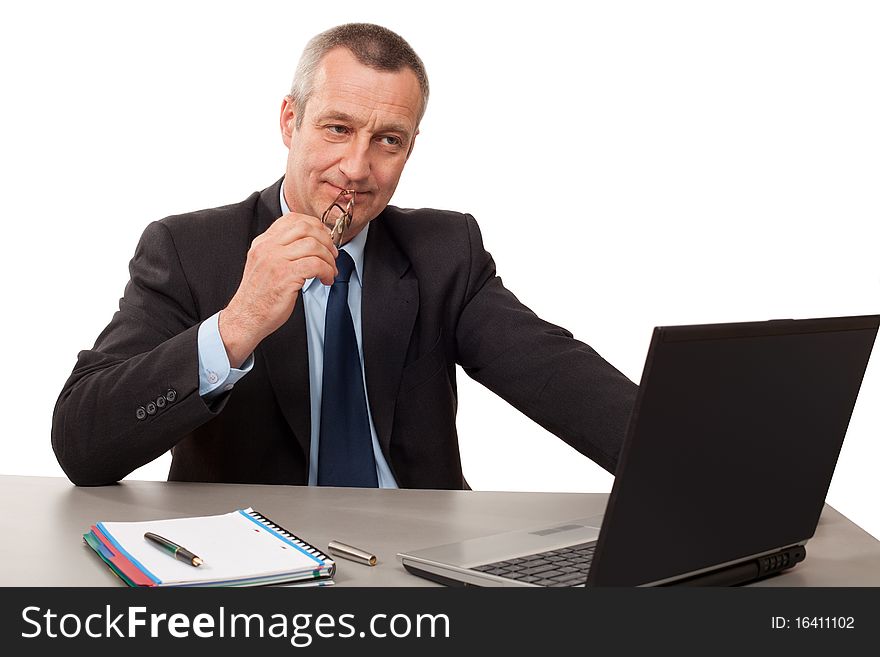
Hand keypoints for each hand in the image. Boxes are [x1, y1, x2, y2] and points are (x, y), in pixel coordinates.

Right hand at [219, 212, 337, 366]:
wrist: (245, 317)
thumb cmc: (259, 296)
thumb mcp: (265, 265)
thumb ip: (280, 251)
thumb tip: (309, 244)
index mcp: (263, 243)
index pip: (292, 219)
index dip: (314, 225)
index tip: (324, 237)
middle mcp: (268, 248)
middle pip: (305, 228)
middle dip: (325, 240)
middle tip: (332, 254)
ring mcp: (275, 260)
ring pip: (313, 245)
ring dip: (329, 258)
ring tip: (330, 271)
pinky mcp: (285, 276)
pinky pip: (315, 265)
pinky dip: (327, 271)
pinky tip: (326, 280)